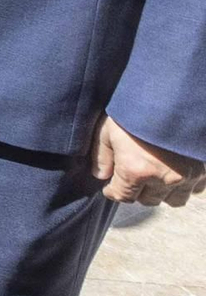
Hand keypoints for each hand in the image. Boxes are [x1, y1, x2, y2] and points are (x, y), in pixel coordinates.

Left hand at [91, 116, 205, 205]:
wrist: (172, 96)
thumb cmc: (136, 109)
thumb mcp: (108, 128)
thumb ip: (102, 155)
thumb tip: (100, 176)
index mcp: (135, 170)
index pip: (123, 196)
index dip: (114, 192)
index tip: (110, 187)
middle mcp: (162, 179)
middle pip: (147, 200)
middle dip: (137, 191)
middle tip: (132, 177)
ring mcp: (185, 176)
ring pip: (172, 200)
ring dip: (161, 193)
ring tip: (154, 178)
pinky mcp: (203, 171)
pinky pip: (194, 190)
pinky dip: (184, 187)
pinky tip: (175, 173)